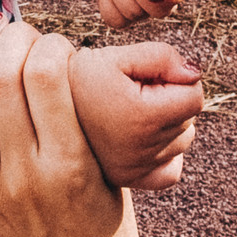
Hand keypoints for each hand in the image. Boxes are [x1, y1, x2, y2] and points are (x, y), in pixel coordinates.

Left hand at [0, 23, 141, 236]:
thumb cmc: (106, 233)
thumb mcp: (110, 175)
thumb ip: (85, 124)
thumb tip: (59, 61)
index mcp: (72, 164)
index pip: (47, 75)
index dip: (48, 43)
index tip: (56, 44)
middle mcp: (28, 174)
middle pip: (2, 80)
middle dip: (9, 39)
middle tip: (19, 33)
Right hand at [65, 41, 203, 190]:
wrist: (41, 108)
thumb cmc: (78, 76)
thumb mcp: (115, 55)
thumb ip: (161, 56)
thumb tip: (193, 73)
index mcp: (144, 117)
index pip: (195, 96)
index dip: (176, 77)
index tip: (149, 73)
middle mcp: (143, 149)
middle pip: (188, 119)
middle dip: (170, 98)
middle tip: (134, 89)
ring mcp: (137, 169)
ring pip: (181, 141)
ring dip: (168, 123)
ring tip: (134, 110)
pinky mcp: (131, 180)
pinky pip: (170, 171)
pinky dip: (165, 153)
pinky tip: (142, 136)